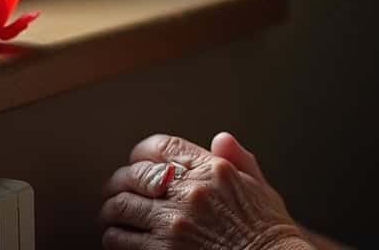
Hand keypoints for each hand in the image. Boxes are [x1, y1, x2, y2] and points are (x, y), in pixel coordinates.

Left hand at [100, 133, 309, 249]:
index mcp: (213, 170)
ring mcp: (173, 223)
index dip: (141, 153)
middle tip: (114, 190)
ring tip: (112, 215)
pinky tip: (118, 238)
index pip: (162, 147)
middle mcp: (190, 192)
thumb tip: (220, 139)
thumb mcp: (260, 187)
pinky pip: (120, 238)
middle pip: (134, 175)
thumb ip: (238, 159)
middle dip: (119, 182)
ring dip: (111, 210)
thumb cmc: (267, 232)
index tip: (135, 161)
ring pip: (120, 207)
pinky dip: (114, 237)